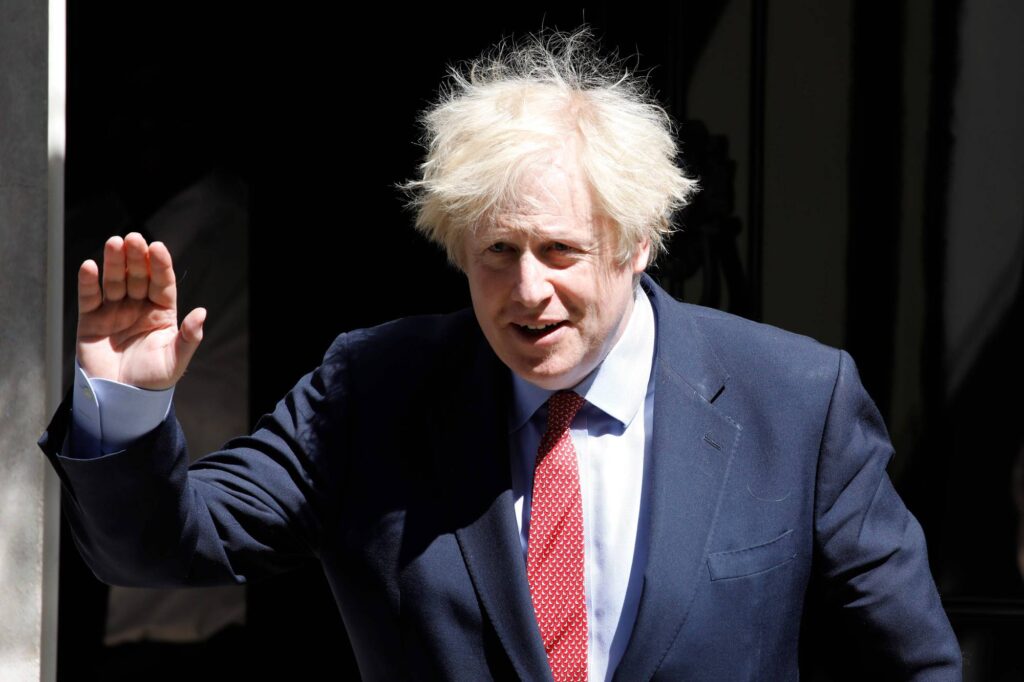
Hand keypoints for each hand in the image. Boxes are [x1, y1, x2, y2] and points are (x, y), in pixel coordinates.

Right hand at [77, 233, 205, 388]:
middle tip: (133, 238)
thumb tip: (202, 313)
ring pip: (114, 280)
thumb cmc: (152, 380)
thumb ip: (188, 338)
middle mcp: (138, 307)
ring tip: (114, 243)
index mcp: (162, 313)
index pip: (162, 283)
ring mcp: (114, 311)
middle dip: (136, 257)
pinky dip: (88, 282)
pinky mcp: (91, 319)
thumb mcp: (175, 361)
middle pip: (138, 276)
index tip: (158, 248)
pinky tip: (90, 266)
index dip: (160, 265)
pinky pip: (89, 297)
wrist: (120, 398)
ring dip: (113, 262)